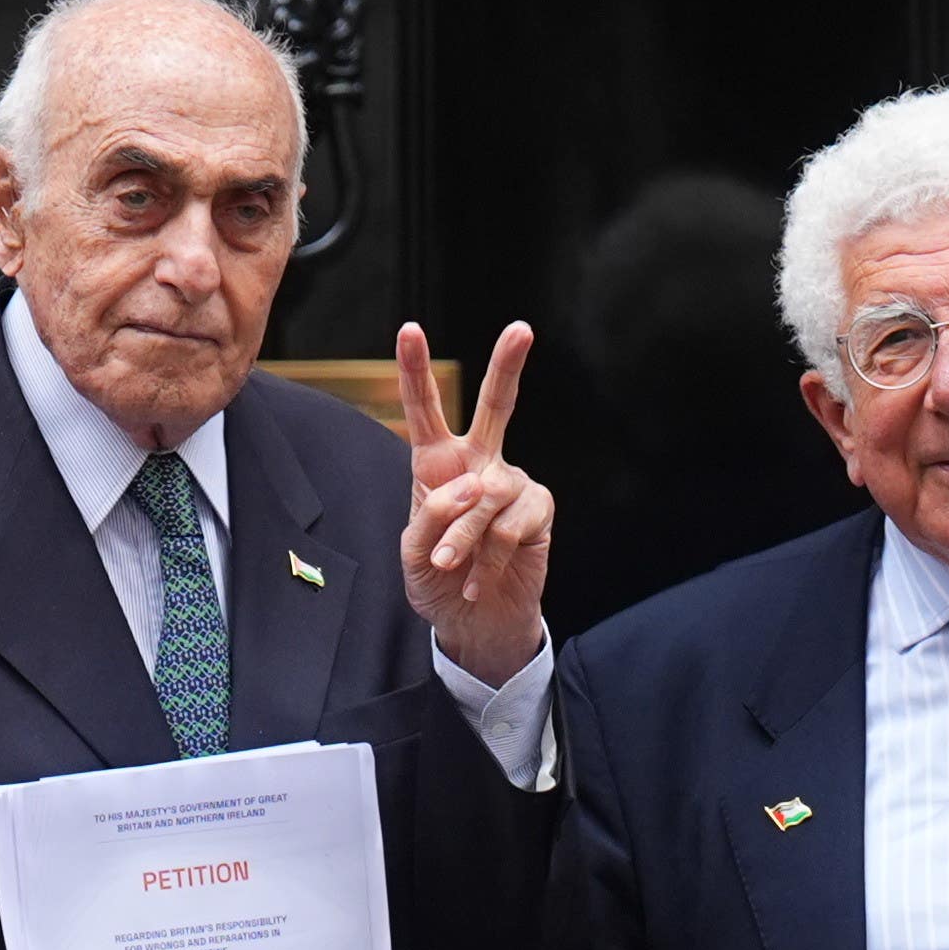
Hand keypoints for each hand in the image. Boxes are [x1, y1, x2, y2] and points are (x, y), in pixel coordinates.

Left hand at [394, 318, 554, 681]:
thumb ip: (433, 515)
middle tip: (522, 328)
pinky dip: (491, 558)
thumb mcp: (413, 552)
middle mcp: (480, 464)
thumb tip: (476, 488)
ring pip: (487, 498)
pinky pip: (511, 526)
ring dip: (464, 540)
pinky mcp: (538, 511)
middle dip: (509, 366)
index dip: (416, 370)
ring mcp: (513, 485)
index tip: (409, 328)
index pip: (426, 411)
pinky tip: (482, 578)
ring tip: (454, 570)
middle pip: (497, 406)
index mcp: (438, 464)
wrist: (474, 621)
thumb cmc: (438, 581)